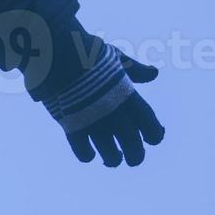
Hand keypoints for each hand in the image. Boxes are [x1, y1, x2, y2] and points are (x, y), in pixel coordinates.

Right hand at [48, 50, 165, 168]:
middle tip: (134, 159)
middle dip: (136, 156)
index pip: (150, 124)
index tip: (154, 139)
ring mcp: (93, 120)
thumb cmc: (88, 54)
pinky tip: (89, 155)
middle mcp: (114, 112)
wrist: (59, 54)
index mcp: (128, 96)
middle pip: (132, 144)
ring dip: (113, 160)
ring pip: (109, 152)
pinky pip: (82, 150)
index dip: (155, 135)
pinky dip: (87, 155)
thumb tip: (154, 74)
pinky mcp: (72, 125)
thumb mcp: (117, 59)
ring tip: (112, 161)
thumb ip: (136, 71)